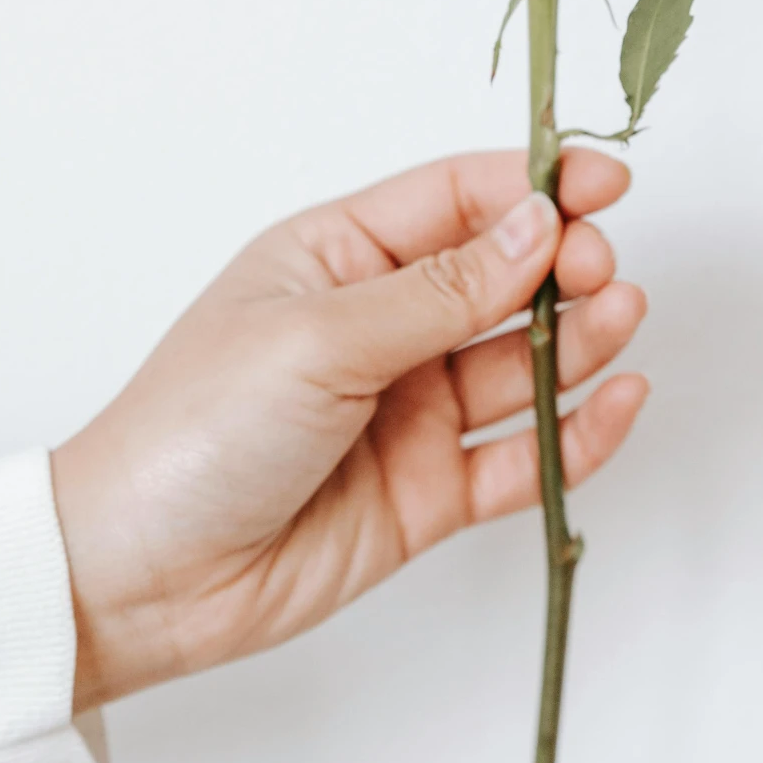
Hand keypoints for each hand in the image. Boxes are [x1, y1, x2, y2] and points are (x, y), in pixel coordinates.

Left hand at [50, 149, 647, 711]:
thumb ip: (441, 291)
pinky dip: (579, 430)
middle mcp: (382, 326)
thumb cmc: (195, 430)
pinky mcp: (429, 492)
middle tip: (599, 268)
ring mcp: (409, 411)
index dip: (535, 186)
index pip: (457, 200)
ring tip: (623, 317)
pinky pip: (523, 456)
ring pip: (522, 364)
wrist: (140, 577)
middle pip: (503, 278)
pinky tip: (622, 399)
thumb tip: (537, 224)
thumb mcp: (319, 337)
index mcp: (338, 257)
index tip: (605, 185)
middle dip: (563, 264)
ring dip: (581, 338)